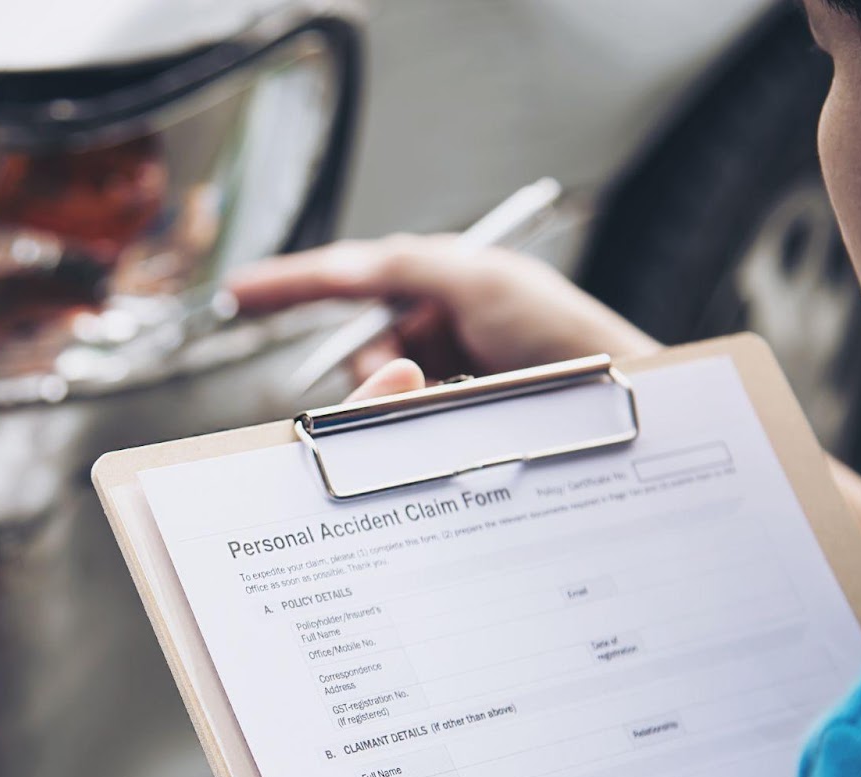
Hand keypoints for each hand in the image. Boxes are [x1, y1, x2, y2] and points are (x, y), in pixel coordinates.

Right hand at [228, 236, 658, 402]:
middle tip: (418, 376)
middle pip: (363, 354)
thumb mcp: (486, 280)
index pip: (345, 278)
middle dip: (379, 370)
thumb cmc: (567, 335)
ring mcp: (446, 378)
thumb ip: (409, 265)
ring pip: (382, 398)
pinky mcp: (454, 421)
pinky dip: (425, 425)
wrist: (623, 402)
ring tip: (467, 398)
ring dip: (410, 402)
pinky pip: (406, 427)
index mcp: (438, 283)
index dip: (288, 286)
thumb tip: (344, 265)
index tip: (237, 292)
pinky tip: (468, 418)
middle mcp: (436, 330)